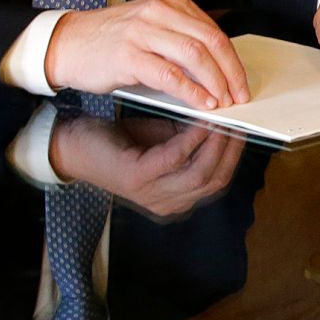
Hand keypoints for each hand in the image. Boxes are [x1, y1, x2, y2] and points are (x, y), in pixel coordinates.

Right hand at [44, 0, 247, 109]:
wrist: (67, 43)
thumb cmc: (111, 40)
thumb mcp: (152, 28)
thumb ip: (182, 39)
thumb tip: (218, 70)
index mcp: (171, 3)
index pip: (214, 31)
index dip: (233, 60)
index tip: (241, 82)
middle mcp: (159, 12)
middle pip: (210, 41)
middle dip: (231, 72)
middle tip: (239, 96)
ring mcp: (143, 32)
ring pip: (194, 55)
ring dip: (215, 82)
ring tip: (223, 102)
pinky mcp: (129, 55)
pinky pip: (169, 74)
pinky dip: (191, 91)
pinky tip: (201, 102)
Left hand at [48, 112, 244, 217]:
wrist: (74, 145)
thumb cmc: (120, 141)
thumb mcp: (164, 140)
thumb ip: (191, 137)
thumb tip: (224, 116)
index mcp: (176, 197)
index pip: (217, 180)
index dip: (234, 154)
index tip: (246, 126)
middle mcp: (167, 202)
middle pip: (214, 180)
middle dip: (232, 149)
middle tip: (241, 120)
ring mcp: (152, 195)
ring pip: (200, 174)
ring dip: (217, 144)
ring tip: (225, 118)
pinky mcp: (137, 180)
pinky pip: (176, 159)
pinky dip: (192, 139)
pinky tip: (200, 120)